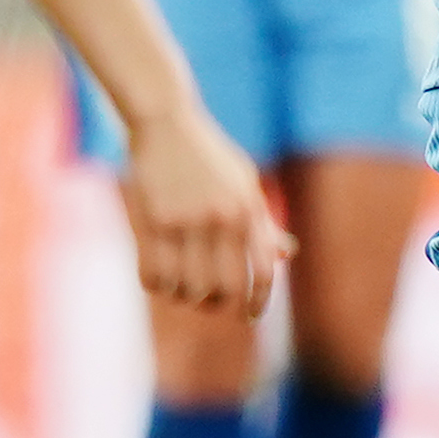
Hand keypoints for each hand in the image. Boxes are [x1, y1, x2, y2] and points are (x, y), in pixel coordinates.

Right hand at [117, 110, 293, 316]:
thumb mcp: (242, 182)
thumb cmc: (208, 156)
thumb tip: (286, 254)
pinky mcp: (152, 220)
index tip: (248, 315)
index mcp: (247, 208)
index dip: (257, 301)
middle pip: (223, 289)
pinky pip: (153, 275)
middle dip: (215, 303)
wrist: (165, 122)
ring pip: (186, 288)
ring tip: (181, 287)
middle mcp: (220, 217)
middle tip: (208, 300)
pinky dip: (157, 286)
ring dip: (183, 296)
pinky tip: (158, 280)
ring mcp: (184, 219)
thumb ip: (261, 220)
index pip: (263, 271)